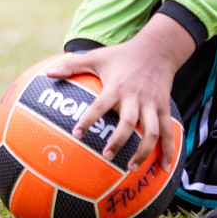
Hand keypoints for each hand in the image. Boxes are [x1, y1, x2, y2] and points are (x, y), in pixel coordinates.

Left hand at [44, 13, 194, 170]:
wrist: (157, 49)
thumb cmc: (123, 55)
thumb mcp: (97, 56)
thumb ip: (72, 65)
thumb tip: (48, 73)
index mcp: (116, 87)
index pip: (100, 105)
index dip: (89, 119)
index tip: (76, 134)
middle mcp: (135, 97)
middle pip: (129, 122)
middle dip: (119, 141)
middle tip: (107, 156)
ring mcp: (151, 104)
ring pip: (151, 131)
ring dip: (143, 151)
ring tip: (131, 168)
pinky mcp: (163, 108)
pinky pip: (168, 132)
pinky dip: (168, 150)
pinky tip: (164, 167)